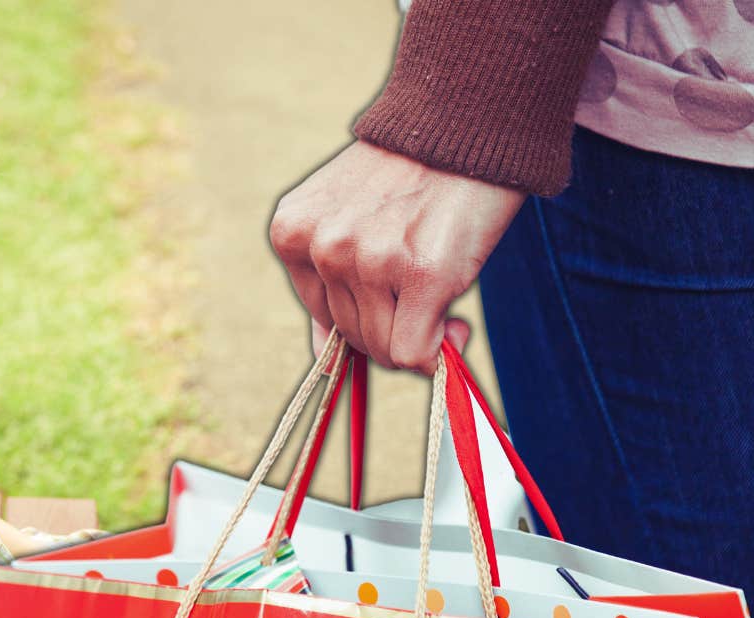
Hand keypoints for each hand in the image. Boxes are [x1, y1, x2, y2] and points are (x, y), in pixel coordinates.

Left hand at [271, 140, 525, 373]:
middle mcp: (322, 248)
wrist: (462, 125)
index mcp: (291, 234)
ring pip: (388, 350)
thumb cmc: (407, 177)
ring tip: (438, 280)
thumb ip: (327, 284)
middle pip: (356, 341)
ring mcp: (368, 261)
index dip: (369, 318)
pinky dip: (442, 348)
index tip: (396, 292)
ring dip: (421, 332)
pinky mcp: (420, 273)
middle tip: (424, 279)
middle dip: (396, 324)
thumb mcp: (343, 216)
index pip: (324, 325)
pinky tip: (455, 320)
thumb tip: (327, 357)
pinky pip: (418, 352)